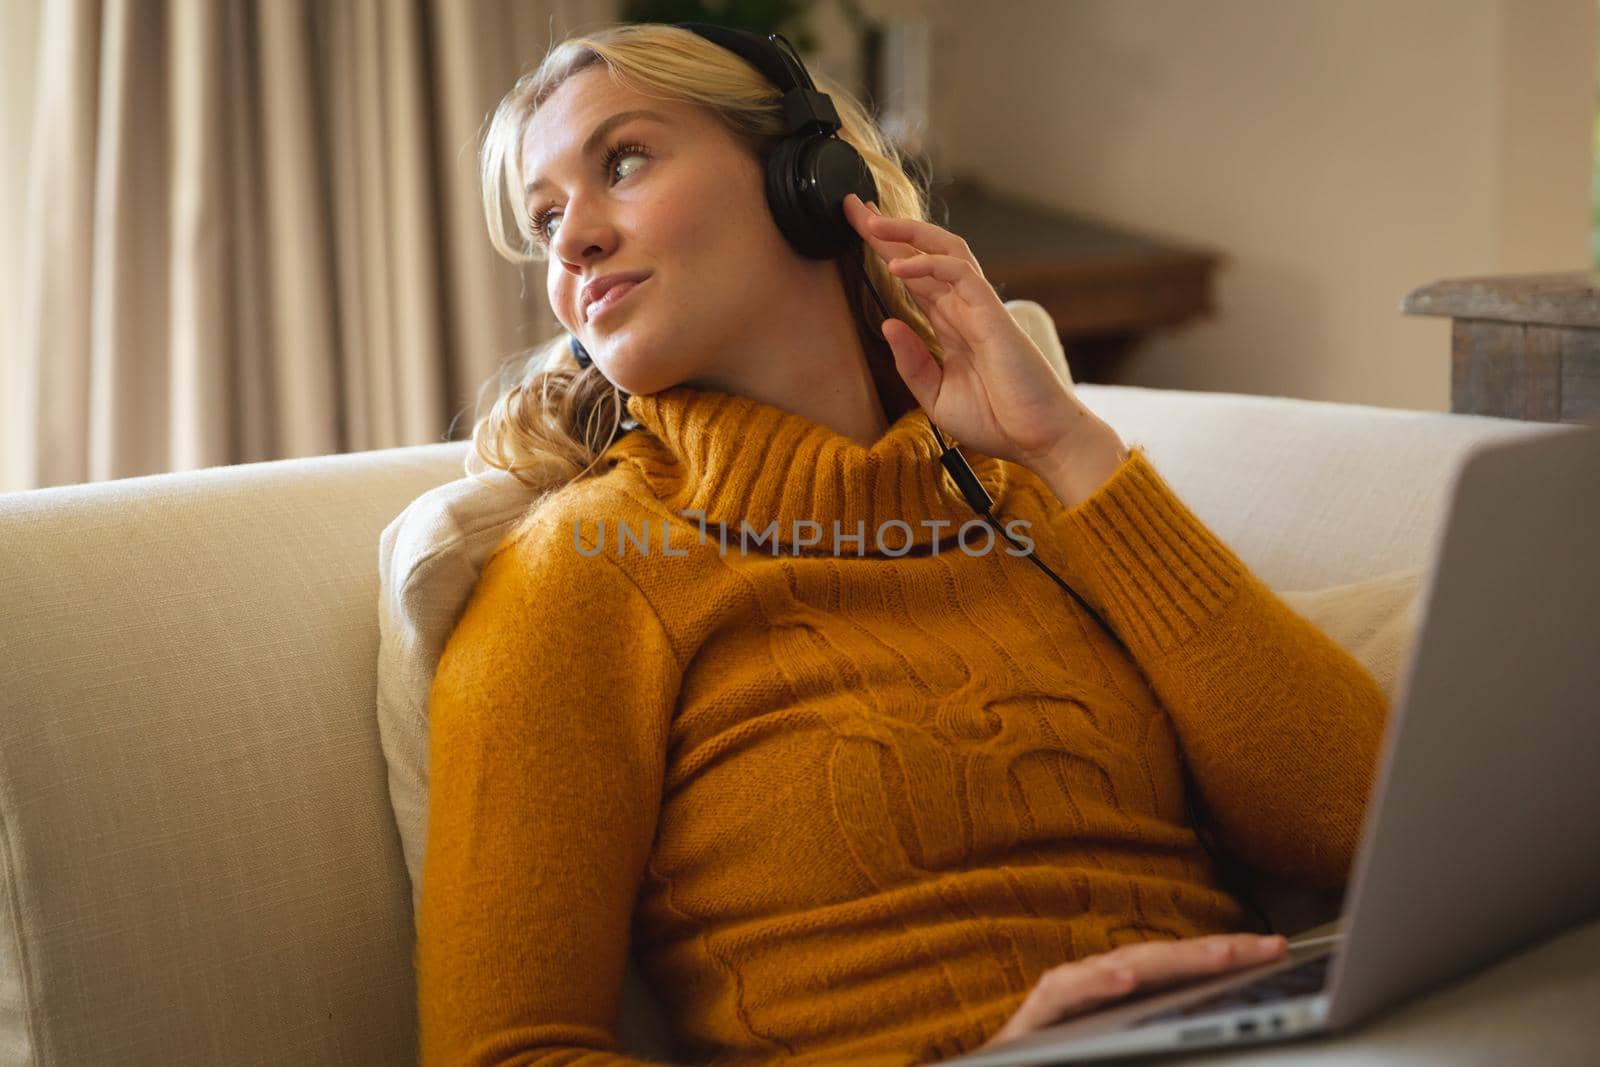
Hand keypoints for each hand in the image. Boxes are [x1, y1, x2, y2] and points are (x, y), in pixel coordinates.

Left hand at [843, 192, 1123, 476]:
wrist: (1039, 439)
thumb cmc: (998, 420)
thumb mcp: (937, 397)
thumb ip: (912, 363)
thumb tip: (887, 325)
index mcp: (951, 327)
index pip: (915, 278)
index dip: (887, 252)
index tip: (858, 231)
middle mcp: (964, 310)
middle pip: (923, 255)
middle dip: (888, 230)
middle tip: (855, 208)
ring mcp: (979, 308)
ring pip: (944, 251)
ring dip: (907, 233)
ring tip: (871, 222)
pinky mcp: (991, 315)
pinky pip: (959, 275)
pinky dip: (927, 264)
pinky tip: (897, 264)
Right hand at [979, 933, 1288, 1051]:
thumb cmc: (1066, 1066)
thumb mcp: (1130, 1054)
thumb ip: (1166, 1040)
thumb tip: (1221, 1033)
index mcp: (1127, 998)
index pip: (1184, 971)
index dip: (1230, 958)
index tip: (1279, 953)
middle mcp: (1099, 986)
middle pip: (1165, 962)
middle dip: (1219, 951)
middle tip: (1269, 947)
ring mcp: (1068, 995)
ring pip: (1124, 967)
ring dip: (1173, 960)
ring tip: (1219, 955)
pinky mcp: (1038, 1014)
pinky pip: (1069, 994)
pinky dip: (1097, 983)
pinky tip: (1126, 979)